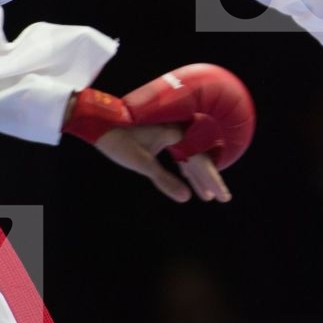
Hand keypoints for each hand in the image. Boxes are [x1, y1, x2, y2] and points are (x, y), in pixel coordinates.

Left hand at [92, 123, 231, 202]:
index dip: (211, 180)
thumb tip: (186, 199)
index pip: (199, 160)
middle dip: (210, 180)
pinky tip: (191, 183)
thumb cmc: (119, 140)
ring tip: (208, 196)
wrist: (99, 122)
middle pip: (199, 159)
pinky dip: (186, 170)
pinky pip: (181, 155)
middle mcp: (178, 131)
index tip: (222, 197)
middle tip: (223, 198)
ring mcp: (171, 134)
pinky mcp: (163, 138)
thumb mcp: (141, 163)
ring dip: (198, 177)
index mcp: (177, 132)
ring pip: (190, 158)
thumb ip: (165, 181)